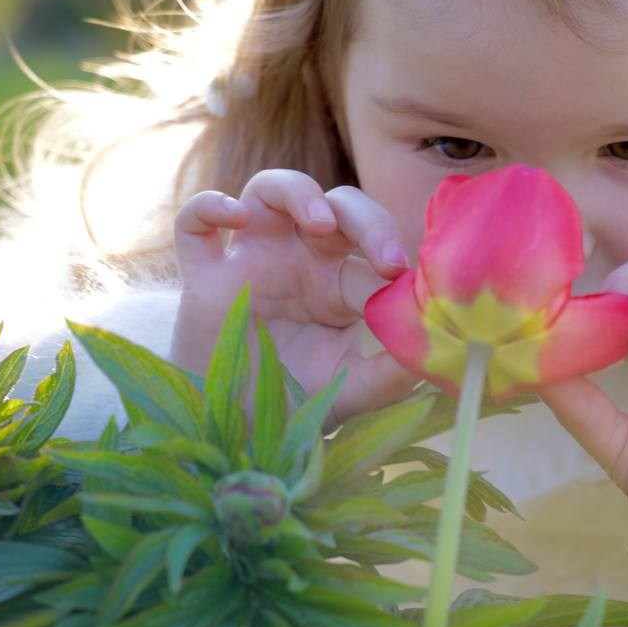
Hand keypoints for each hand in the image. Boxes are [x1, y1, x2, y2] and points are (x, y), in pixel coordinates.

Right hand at [171, 170, 418, 425]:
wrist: (234, 437)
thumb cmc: (297, 404)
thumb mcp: (352, 391)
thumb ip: (391, 372)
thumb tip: (433, 348)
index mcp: (341, 283)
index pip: (374, 247)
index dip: (395, 253)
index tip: (412, 281)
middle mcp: (300, 261)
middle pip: (337, 206)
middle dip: (367, 220)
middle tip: (386, 256)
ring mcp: (250, 262)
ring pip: (269, 189)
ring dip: (299, 192)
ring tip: (320, 223)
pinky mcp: (203, 277)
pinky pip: (194, 221)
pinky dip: (210, 205)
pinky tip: (233, 217)